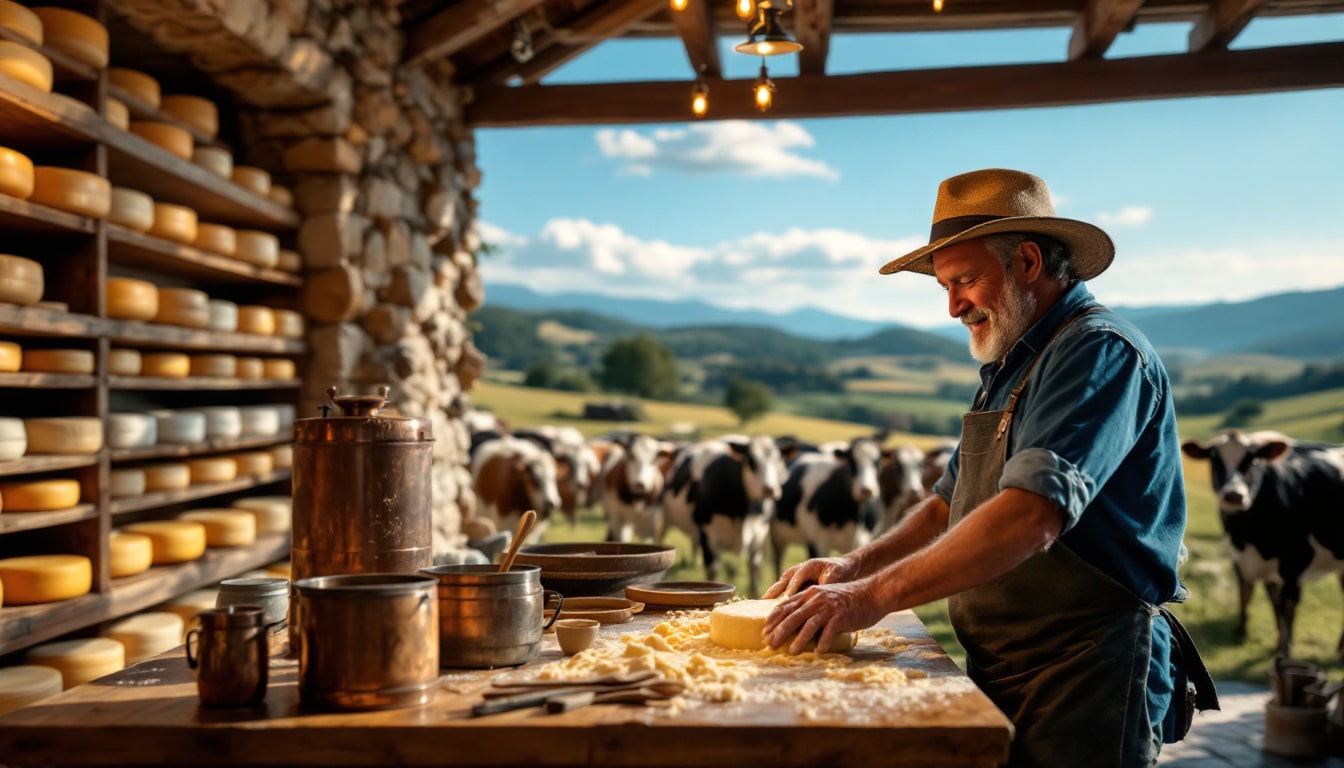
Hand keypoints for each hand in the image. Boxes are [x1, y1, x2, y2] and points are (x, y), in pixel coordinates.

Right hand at [762, 556, 855, 599]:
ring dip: (771, 597)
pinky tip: (770, 611)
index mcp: (807, 567)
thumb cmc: (838, 571)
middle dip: (773, 594)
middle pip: (782, 583)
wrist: (841, 567)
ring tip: (762, 607)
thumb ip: (826, 584)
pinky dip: (776, 600)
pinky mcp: (793, 583)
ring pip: (779, 587)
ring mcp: (793, 576)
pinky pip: (782, 591)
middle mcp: (797, 570)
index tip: (785, 602)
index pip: (796, 580)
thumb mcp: (834, 576)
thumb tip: (820, 593)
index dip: (790, 591)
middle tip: (765, 604)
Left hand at [763, 579, 884, 653]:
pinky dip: (823, 642)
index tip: (764, 631)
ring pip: (809, 625)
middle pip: (793, 617)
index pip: (786, 606)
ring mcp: (829, 608)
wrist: (871, 593)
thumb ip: (810, 606)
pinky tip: (819, 652)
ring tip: (791, 652)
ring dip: (799, 640)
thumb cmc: (847, 599)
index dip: (773, 619)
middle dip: (779, 632)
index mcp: (810, 594)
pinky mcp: (842, 617)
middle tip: (770, 645)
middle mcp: (817, 599)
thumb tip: (794, 623)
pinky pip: (830, 632)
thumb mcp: (824, 598)